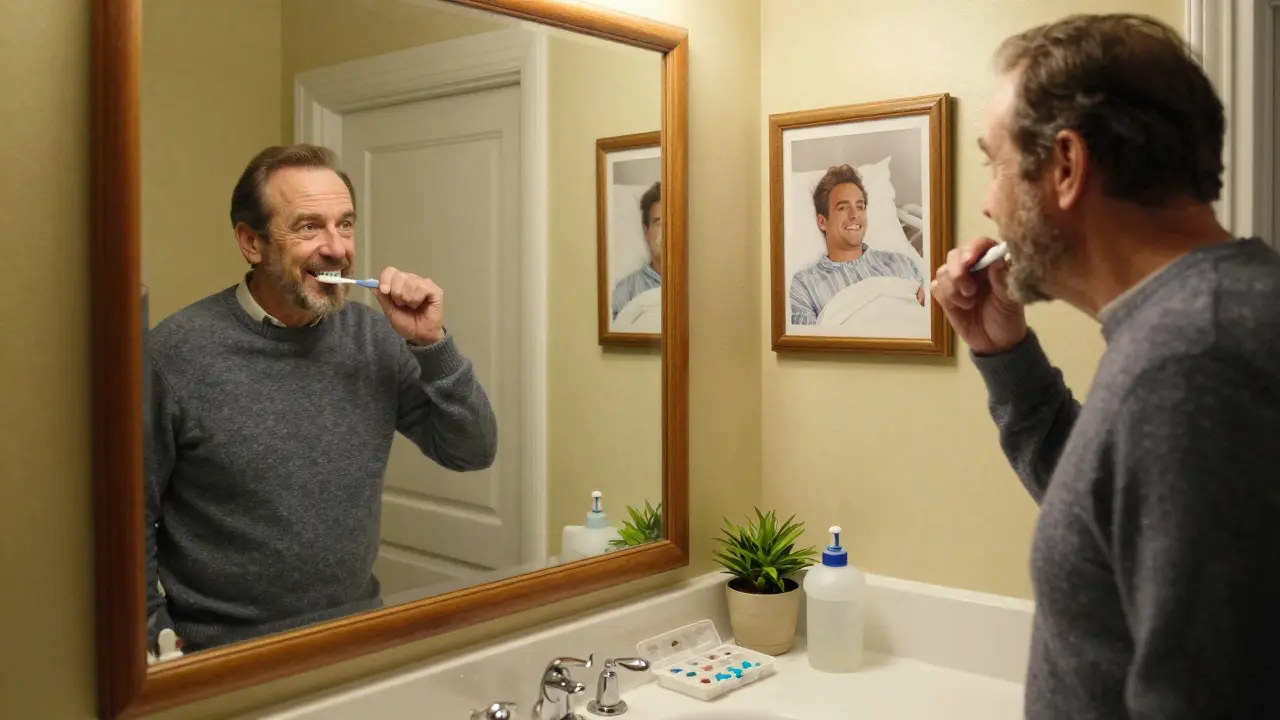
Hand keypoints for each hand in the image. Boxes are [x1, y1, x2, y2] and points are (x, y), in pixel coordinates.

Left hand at [374, 266, 444, 345]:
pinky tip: (420, 304)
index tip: (385, 291)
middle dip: (397, 293)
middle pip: (399, 276)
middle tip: (402, 304)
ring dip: (408, 298)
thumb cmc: (407, 324)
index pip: (390, 271)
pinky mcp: (435, 290)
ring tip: (412, 306)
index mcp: (400, 283)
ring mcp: (424, 284)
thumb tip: (371, 285)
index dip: (385, 279)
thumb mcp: (390, 311)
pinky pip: (421, 288)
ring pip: (410, 282)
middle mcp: (412, 280)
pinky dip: (417, 299)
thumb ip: (382, 298)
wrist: (420, 336)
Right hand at [931, 237, 1026, 354]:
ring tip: (969, 303)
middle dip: (958, 271)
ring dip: (953, 289)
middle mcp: (973, 267)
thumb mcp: (1010, 300)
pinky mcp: (945, 295)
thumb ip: (1002, 279)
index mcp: (991, 262)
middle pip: (954, 255)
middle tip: (970, 290)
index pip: (980, 244)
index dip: (972, 248)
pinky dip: (946, 297)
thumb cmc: (1007, 318)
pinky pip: (935, 287)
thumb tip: (997, 260)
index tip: (970, 261)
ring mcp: (957, 281)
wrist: (995, 343)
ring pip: (942, 272)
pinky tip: (960, 307)